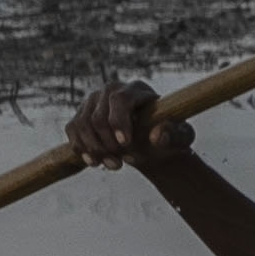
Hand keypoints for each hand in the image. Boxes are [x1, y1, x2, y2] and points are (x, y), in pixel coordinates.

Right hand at [64, 78, 187, 173]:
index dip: (119, 122)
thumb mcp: (181, 137)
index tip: (125, 144)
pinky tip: (95, 162)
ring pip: (81, 125)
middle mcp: (110, 90)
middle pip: (98, 117)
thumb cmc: (169, 137)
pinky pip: (72, 130)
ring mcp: (93, 101)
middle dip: (108, 145)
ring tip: (114, 166)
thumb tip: (157, 136)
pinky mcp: (81, 114)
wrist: (152, 144)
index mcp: (136, 89)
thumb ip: (175, 134)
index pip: (119, 100)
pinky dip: (81, 149)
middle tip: (122, 164)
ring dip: (95, 150)